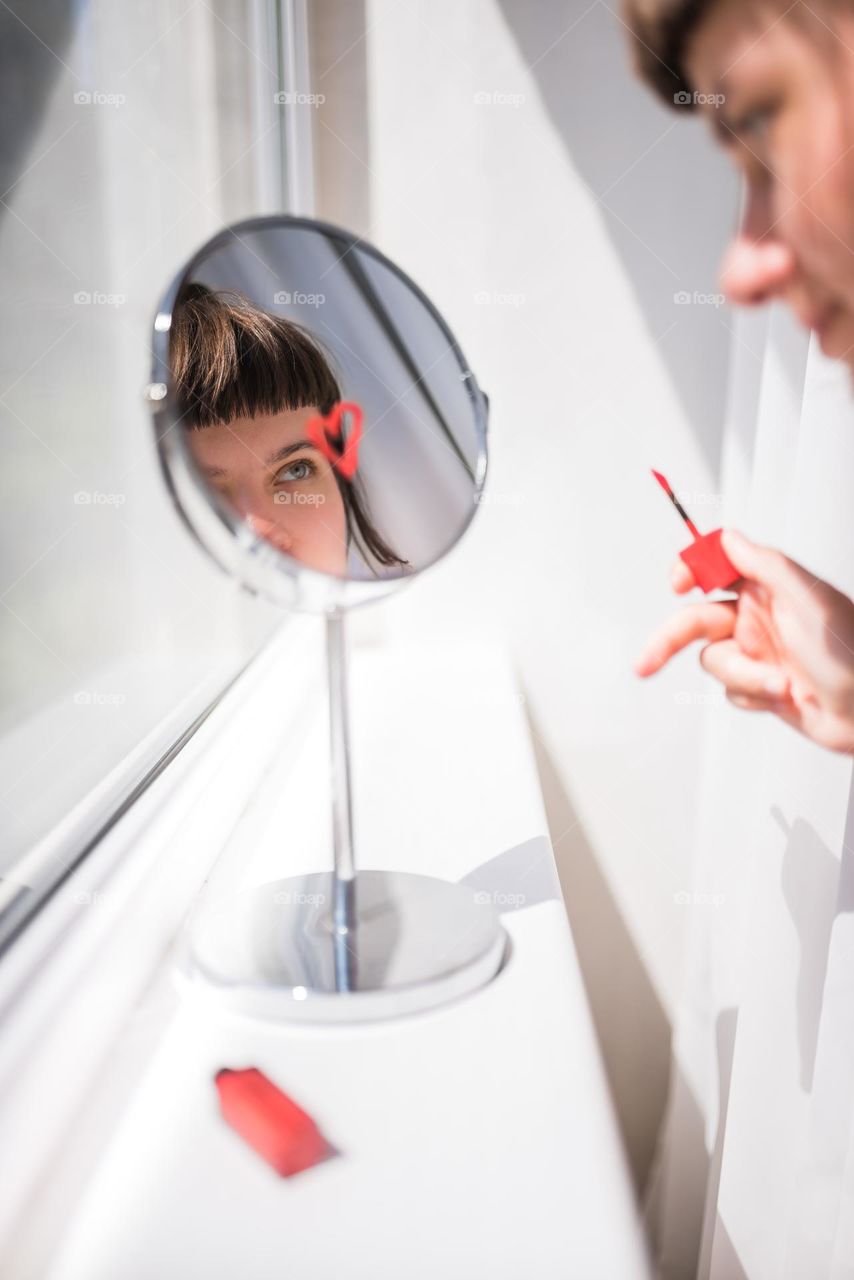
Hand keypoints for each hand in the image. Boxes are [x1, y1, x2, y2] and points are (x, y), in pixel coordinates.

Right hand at [634, 529, 853, 753]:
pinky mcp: (758, 684)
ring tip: (781, 685)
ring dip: (745, 677)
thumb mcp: (811, 600)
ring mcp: (756, 652)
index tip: (678, 583)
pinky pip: (732, 691)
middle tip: (646, 664)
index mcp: (768, 588)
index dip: (691, 570)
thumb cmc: (853, 654)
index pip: (716, 567)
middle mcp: (757, 617)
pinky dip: (755, 696)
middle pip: (695, 620)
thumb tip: (727, 538)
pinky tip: (785, 698)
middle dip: (669, 642)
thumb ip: (765, 565)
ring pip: (714, 662)